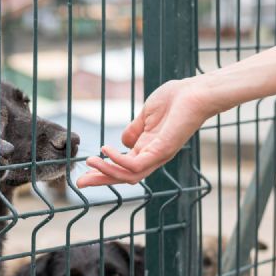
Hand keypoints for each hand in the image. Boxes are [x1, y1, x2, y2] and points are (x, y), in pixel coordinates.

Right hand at [76, 77, 217, 187]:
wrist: (196, 92)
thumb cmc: (175, 99)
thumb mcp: (146, 115)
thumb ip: (134, 129)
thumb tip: (122, 141)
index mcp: (148, 148)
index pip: (123, 166)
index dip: (103, 170)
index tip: (85, 172)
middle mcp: (152, 156)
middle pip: (123, 177)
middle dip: (100, 180)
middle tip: (79, 182)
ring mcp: (158, 155)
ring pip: (128, 176)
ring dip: (106, 172)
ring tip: (90, 162)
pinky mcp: (162, 151)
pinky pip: (136, 165)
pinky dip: (118, 161)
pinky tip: (106, 150)